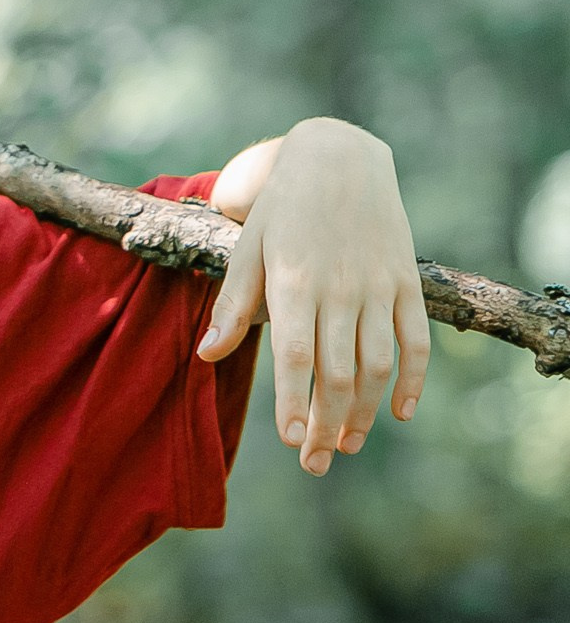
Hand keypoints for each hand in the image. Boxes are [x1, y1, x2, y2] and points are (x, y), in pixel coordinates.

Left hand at [197, 119, 429, 474]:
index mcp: (293, 282)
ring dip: (365, 411)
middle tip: (315, 463)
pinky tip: (400, 412)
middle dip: (326, 423)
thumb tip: (206, 356)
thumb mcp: (247, 250)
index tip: (290, 442)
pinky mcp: (406, 282)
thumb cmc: (280, 209)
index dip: (295, 402)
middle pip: (338, 371)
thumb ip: (233, 307)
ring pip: (378, 363)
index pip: (296, 356)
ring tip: (347, 445)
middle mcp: (339, 289)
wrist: (339, 158)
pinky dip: (414, 378)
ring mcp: (377, 286)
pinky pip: (416, 339)